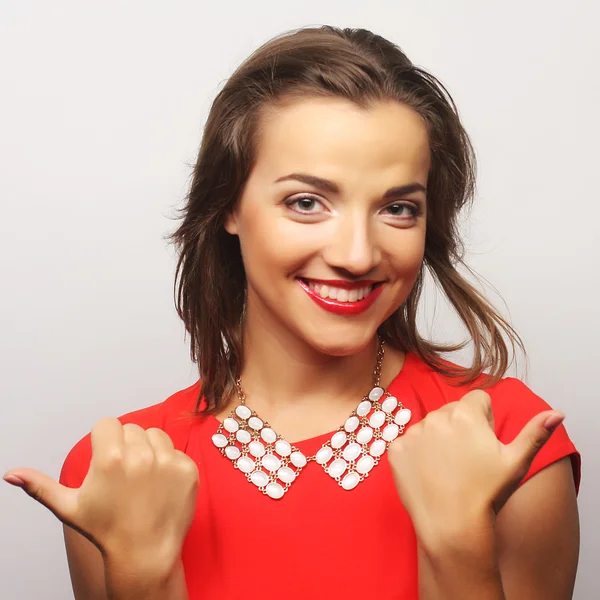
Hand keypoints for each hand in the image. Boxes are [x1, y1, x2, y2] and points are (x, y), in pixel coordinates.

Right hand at [3, 418, 198, 574]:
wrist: (144, 554)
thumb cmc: (106, 529)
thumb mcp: (70, 507)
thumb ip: (41, 486)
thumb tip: (11, 474)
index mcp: (109, 457)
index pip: (107, 424)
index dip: (104, 441)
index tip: (105, 461)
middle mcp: (141, 455)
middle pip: (131, 429)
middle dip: (126, 446)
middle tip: (123, 476)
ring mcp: (168, 461)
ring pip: (155, 435)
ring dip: (149, 450)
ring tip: (142, 480)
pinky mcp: (187, 469)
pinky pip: (176, 451)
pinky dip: (170, 464)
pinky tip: (160, 487)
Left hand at [388, 390, 563, 547]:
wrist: (452, 527)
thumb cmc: (487, 495)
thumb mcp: (516, 462)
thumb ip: (535, 432)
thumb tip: (556, 413)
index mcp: (466, 413)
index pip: (477, 400)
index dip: (484, 420)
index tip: (483, 444)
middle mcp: (436, 416)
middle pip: (451, 411)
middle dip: (459, 427)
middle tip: (466, 460)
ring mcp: (413, 433)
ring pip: (429, 426)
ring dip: (437, 440)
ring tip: (448, 469)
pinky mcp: (397, 449)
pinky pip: (408, 443)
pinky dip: (416, 455)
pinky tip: (428, 474)